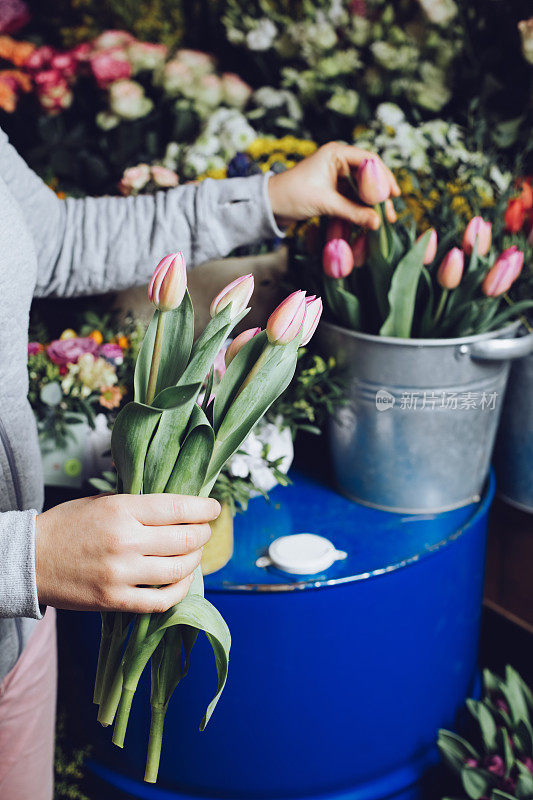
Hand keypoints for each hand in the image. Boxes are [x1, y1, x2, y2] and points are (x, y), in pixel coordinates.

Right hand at [35, 493, 218, 613]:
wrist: (31, 559)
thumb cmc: (69, 525)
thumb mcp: (103, 501)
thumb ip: (140, 505)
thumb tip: (180, 506)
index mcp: (122, 509)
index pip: (178, 507)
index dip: (204, 509)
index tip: (214, 509)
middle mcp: (125, 541)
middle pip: (185, 539)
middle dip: (203, 534)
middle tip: (204, 531)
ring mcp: (121, 573)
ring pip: (178, 569)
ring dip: (195, 560)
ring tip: (194, 553)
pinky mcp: (115, 600)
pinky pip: (161, 600)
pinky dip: (180, 591)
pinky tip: (182, 581)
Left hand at [267, 142, 399, 230]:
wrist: (269, 206)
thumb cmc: (292, 196)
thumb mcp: (325, 204)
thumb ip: (353, 213)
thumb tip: (377, 223)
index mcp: (336, 154)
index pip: (369, 161)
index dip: (385, 178)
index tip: (395, 194)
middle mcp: (338, 161)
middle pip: (368, 176)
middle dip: (380, 196)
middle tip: (391, 214)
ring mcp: (335, 176)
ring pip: (361, 190)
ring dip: (371, 205)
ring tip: (383, 222)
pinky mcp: (332, 190)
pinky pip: (352, 198)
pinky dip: (360, 209)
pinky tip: (368, 221)